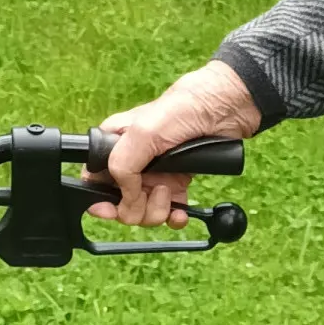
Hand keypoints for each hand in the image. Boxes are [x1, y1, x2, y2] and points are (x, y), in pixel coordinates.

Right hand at [92, 60, 260, 228]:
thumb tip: (123, 193)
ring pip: (143, 211)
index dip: (99, 198)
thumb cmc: (186, 108)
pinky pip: (168, 212)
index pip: (94, 178)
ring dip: (156, 210)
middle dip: (133, 207)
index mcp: (116, 143)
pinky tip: (181, 212)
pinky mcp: (177, 182)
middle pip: (119, 202)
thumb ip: (122, 163)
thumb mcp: (145, 131)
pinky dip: (174, 217)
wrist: (229, 108)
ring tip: (169, 191)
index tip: (109, 208)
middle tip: (152, 193)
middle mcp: (133, 161)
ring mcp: (155, 173)